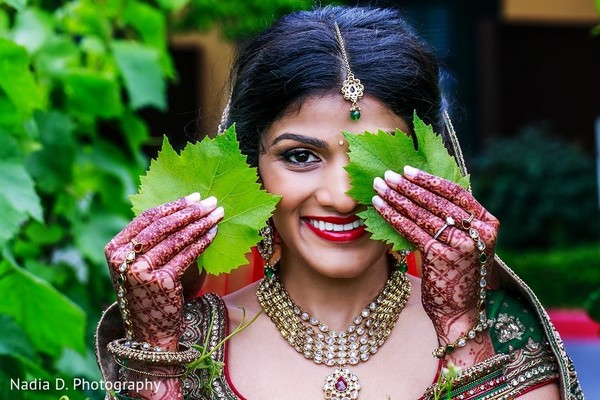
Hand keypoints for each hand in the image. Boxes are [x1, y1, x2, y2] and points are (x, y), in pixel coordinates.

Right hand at [104, 193, 223, 349]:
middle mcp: (123, 259)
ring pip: (176, 239)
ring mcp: (140, 271)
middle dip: (190, 211)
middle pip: (162, 226)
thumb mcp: (140, 264)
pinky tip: (214, 233)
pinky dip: (202, 242)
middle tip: (211, 202)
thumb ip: (151, 241)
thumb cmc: (149, 294)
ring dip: (200, 224)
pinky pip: (186, 255)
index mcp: (113, 249)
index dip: (173, 205)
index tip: (194, 197)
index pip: (146, 218)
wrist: (149, 333)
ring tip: (218, 214)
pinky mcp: (160, 282)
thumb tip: (184, 209)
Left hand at [372, 166, 497, 362]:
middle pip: (437, 201)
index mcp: (488, 223)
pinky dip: (393, 216)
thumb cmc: (458, 275)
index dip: (430, 180)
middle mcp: (478, 232)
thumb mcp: (468, 244)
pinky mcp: (441, 256)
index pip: (457, 193)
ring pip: (422, 214)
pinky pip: (412, 230)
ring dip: (397, 198)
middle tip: (387, 176)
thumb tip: (424, 191)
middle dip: (408, 187)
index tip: (408, 170)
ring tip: (379, 188)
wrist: (459, 312)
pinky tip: (380, 207)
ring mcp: (461, 244)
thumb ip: (456, 220)